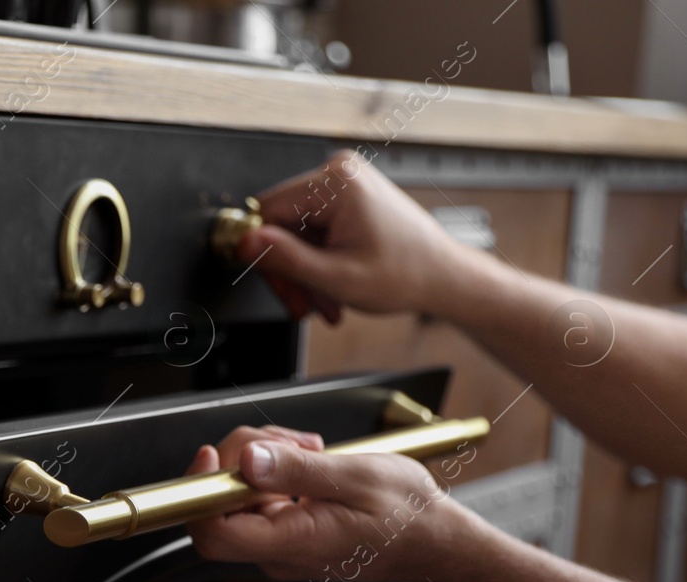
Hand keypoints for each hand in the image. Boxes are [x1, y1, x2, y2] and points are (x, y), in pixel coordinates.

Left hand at [184, 427, 483, 581]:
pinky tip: (307, 460)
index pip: (213, 531)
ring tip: (308, 448)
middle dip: (243, 457)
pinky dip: (275, 469)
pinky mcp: (284, 530)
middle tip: (288, 440)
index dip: (202, 490)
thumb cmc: (406, 516)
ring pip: (238, 492)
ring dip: (263, 457)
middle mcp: (276, 550)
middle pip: (221, 502)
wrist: (432, 541)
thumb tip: (248, 461)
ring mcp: (278, 542)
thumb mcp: (357, 478)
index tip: (213, 454)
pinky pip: (258, 495)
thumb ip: (298, 471)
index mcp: (290, 543)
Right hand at [236, 149, 481, 322]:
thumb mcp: (336, 277)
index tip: (277, 284)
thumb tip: (244, 242)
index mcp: (336, 182)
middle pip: (280, 225)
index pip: (267, 212)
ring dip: (304, 272)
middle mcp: (339, 173)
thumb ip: (285, 259)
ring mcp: (344, 183)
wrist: (442, 276)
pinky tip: (330, 284)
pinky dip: (317, 262)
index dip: (263, 254)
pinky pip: (313, 230)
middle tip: (302, 303)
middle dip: (289, 270)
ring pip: (295, 233)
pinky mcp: (347, 196)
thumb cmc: (406, 274)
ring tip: (324, 300)